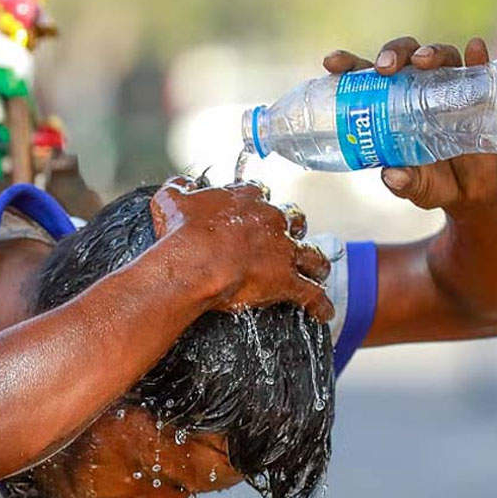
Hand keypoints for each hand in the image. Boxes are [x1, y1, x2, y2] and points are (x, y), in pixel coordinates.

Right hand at [149, 176, 333, 320]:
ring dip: (316, 262)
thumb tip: (180, 186)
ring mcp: (282, 251)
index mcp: (246, 199)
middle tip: (289, 236)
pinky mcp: (286, 280)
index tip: (253, 210)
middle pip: (293, 219)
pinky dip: (320, 304)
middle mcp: (271, 220)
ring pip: (312, 254)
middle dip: (293, 227)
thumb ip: (179, 189)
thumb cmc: (182, 232)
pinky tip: (324, 312)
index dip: (258, 203)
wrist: (193, 262)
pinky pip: (312, 293)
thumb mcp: (172, 201)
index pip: (259, 193)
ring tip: (319, 269)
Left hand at [323, 37, 496, 212]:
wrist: (471, 194)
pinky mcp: (481, 96)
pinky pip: (480, 71)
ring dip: (430, 53)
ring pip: (440, 58)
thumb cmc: (432, 182)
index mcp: (390, 105)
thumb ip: (403, 183)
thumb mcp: (414, 187)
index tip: (332, 62)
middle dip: (392, 54)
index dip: (348, 65)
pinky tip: (475, 49)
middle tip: (385, 67)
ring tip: (422, 62)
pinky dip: (478, 58)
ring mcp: (450, 90)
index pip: (366, 77)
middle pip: (404, 58)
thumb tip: (392, 176)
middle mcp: (419, 89)